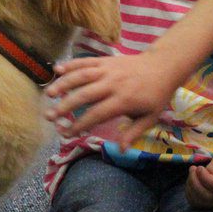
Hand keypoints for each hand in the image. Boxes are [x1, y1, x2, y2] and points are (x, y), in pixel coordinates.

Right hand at [44, 51, 178, 144]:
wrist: (164, 65)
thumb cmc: (156, 95)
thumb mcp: (150, 117)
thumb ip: (133, 133)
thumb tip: (120, 151)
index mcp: (124, 100)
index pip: (97, 114)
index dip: (80, 124)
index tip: (66, 133)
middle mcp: (113, 84)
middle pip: (85, 95)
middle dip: (65, 106)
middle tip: (49, 116)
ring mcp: (108, 70)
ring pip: (82, 76)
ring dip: (64, 84)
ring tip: (48, 94)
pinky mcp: (105, 60)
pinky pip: (86, 62)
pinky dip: (71, 64)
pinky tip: (57, 70)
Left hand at [185, 152, 212, 208]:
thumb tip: (202, 176)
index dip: (204, 177)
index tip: (200, 167)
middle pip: (206, 196)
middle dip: (194, 181)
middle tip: (193, 168)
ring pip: (199, 200)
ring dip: (191, 186)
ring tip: (192, 173)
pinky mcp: (211, 203)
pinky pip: (195, 203)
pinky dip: (189, 192)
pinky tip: (191, 181)